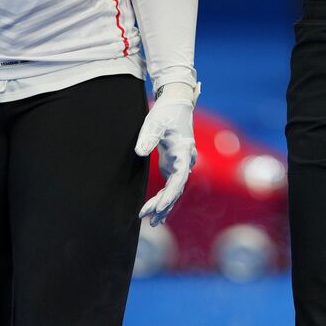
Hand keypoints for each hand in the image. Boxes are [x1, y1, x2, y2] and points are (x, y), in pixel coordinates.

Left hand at [134, 83, 198, 226]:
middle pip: (177, 188)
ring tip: (152, 222)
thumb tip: (139, 152)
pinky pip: (171, 186)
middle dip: (164, 204)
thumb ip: (148, 137)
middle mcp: (185, 160)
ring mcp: (180, 164)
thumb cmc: (166, 112)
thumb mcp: (155, 122)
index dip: (170, 194)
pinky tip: (155, 211)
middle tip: (149, 218)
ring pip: (175, 190)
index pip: (179, 178)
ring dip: (164, 205)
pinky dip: (164, 198)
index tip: (159, 206)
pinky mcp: (174, 165)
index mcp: (184, 151)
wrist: (175, 104)